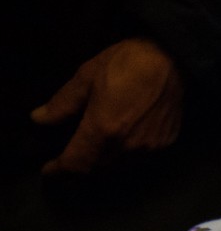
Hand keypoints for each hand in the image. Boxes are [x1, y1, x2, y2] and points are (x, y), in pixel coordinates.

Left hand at [31, 39, 184, 174]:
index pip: (76, 163)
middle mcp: (127, 146)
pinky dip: (126, 154)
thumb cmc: (126, 63)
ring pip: (120, 166)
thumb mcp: (86, 77)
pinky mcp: (165, 144)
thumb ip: (62, 104)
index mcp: (103, 130)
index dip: (59, 170)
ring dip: (104, 162)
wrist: (172, 60)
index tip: (49, 171)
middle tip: (69, 158)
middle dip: (81, 166)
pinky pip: (140, 158)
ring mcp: (149, 148)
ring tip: (95, 150)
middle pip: (98, 168)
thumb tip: (39, 119)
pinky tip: (122, 140)